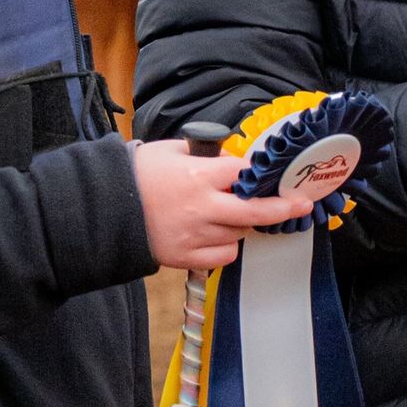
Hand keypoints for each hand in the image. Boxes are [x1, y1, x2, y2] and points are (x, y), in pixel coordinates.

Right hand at [132, 142, 310, 268]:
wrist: (105, 209)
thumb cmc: (139, 175)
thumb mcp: (172, 150)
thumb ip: (206, 155)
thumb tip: (235, 161)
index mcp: (198, 176)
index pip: (245, 173)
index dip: (263, 173)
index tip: (279, 175)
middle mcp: (201, 208)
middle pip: (255, 211)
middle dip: (283, 208)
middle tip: (302, 205)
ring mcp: (195, 235)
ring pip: (240, 234)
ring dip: (243, 224)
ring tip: (227, 213)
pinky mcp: (186, 257)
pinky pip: (224, 255)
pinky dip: (226, 245)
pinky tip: (215, 233)